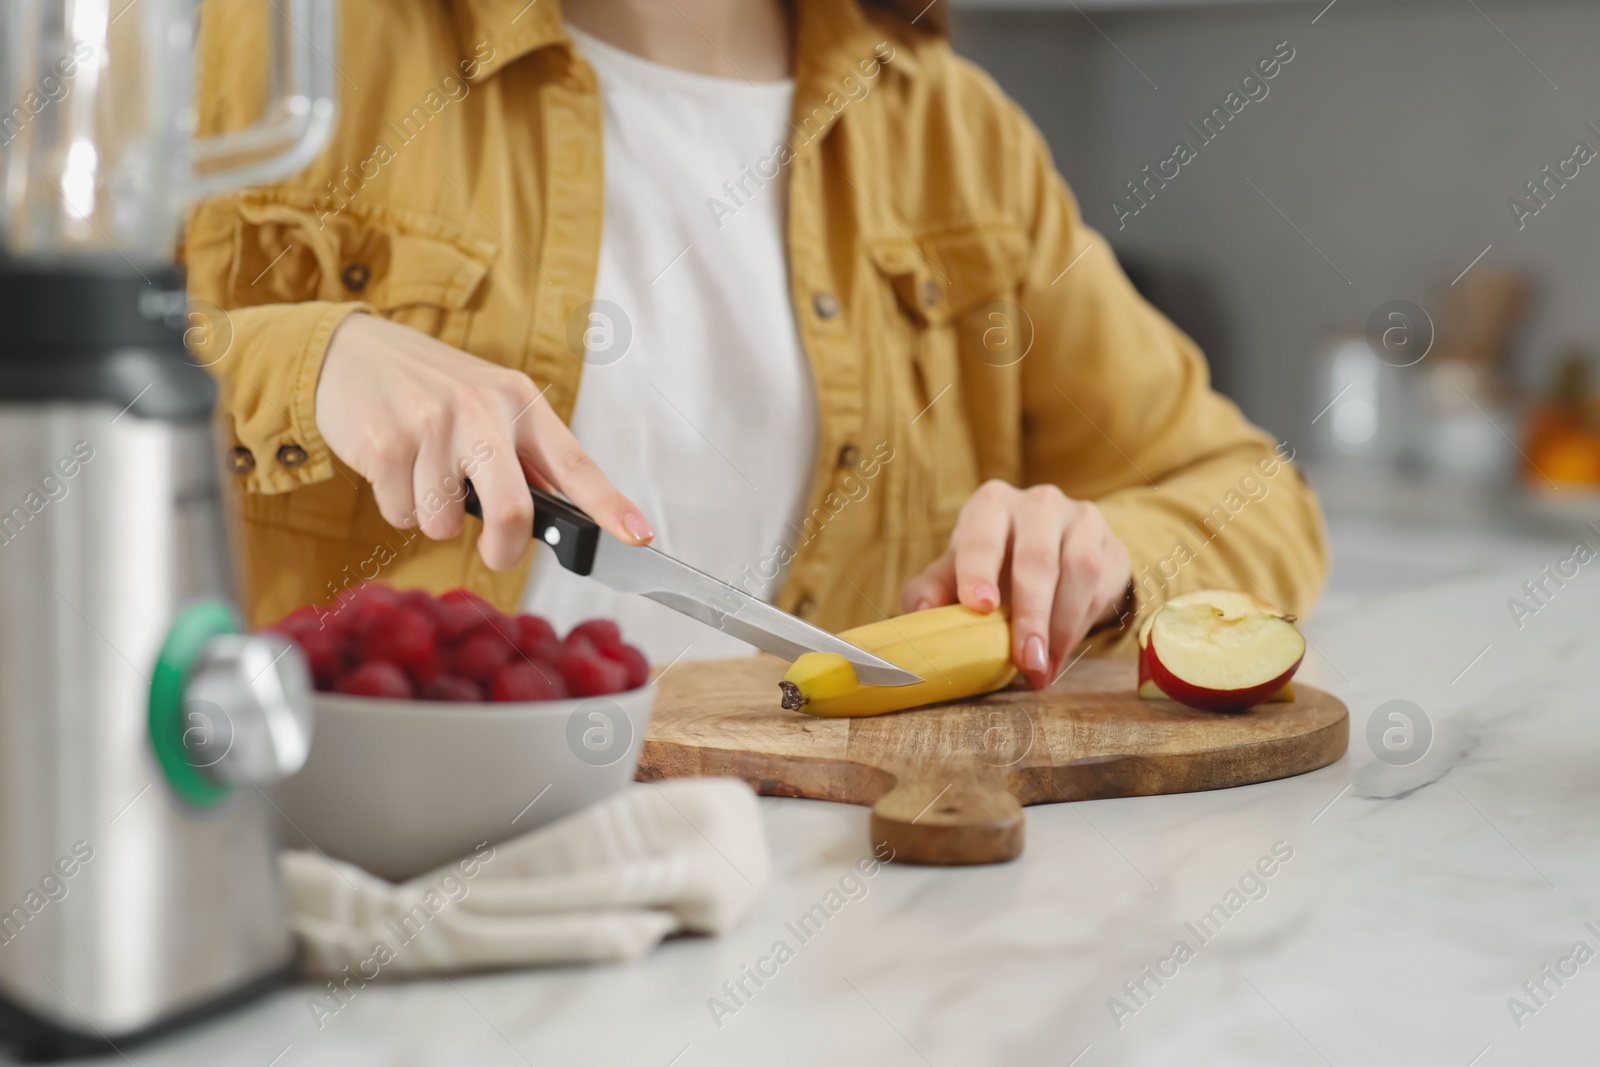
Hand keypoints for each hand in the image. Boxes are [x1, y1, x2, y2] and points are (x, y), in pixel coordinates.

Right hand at [314, 314, 652, 569]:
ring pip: (444, 523)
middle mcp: (482, 408)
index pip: (575, 465)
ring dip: (433, 518)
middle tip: (498, 552)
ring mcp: (433, 424)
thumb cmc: (430, 389)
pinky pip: (402, 515)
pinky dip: (398, 506)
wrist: (349, 350)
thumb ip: (525, 458)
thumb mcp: (489, 404)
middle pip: (513, 510)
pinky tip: (394, 466)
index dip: (610, 506)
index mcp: (520, 402)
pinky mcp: (387, 442)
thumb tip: (565, 518)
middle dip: (505, 549)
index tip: (639, 537)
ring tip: (423, 474)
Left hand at [901, 480, 1130, 688]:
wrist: (1052, 552)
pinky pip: (1103, 587)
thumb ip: (932, 589)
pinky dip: (1083, 626)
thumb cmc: (993, 564)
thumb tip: (919, 615)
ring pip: (1079, 570)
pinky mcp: (1113, 547)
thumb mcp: (957, 573)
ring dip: (1061, 627)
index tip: (980, 607)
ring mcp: (1082, 521)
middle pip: (1037, 558)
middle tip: (1025, 661)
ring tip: (1041, 669)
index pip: (984, 534)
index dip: (980, 569)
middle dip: (1030, 615)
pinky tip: (1061, 655)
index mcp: (992, 504)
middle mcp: (1040, 503)